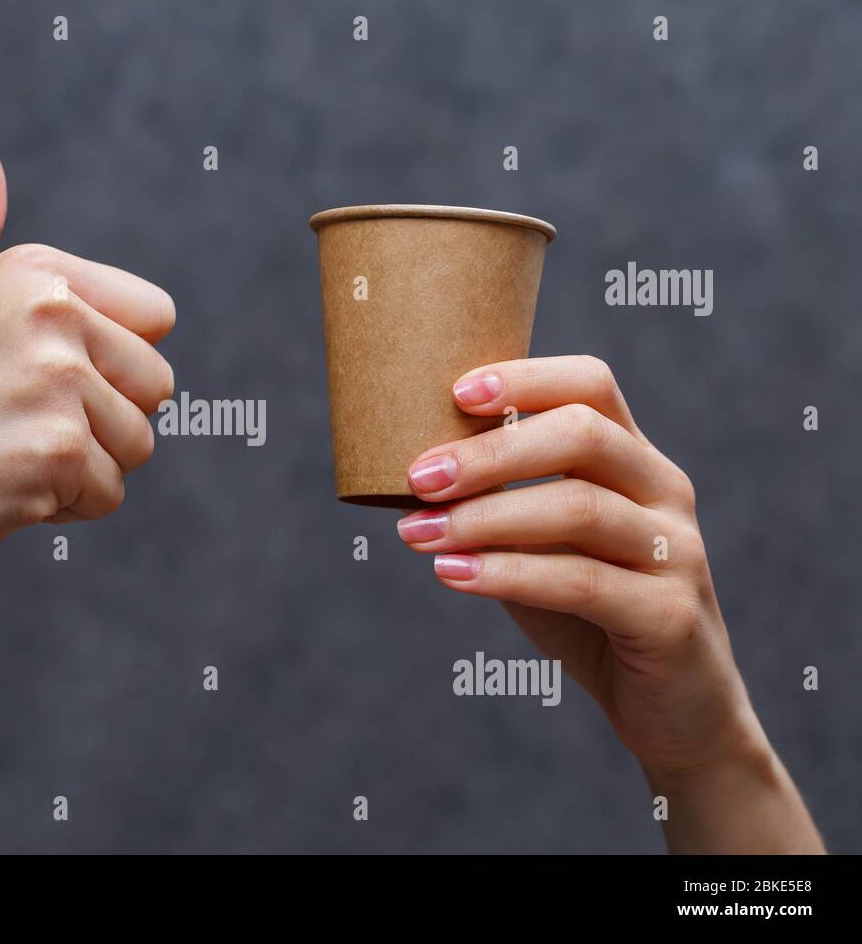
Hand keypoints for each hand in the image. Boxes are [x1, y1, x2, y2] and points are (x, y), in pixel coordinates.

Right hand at [0, 130, 175, 576]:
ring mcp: (55, 382)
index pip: (157, 318)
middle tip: (20, 422)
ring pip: (138, 445)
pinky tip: (0, 488)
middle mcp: (53, 313)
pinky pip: (109, 494)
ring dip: (84, 468)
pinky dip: (62, 508)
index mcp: (38, 271)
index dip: (112, 361)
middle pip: (158, 386)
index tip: (40, 374)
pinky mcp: (53, 450)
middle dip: (105, 419)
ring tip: (7, 453)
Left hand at [398, 355, 763, 776]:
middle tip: (418, 476)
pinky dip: (508, 574)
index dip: (525, 378)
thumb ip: (502, 504)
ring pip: (577, 507)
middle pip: (582, 434)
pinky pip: (581, 582)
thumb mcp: (545, 547)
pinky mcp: (670, 615)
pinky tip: (453, 575)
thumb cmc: (592, 614)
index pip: (591, 385)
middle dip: (490, 452)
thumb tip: (411, 475)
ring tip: (417, 532)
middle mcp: (664, 492)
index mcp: (635, 460)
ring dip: (484, 517)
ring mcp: (676, 551)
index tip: (454, 391)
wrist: (674, 709)